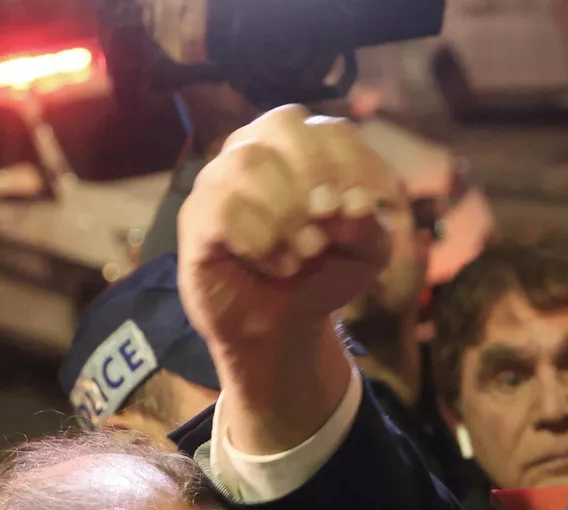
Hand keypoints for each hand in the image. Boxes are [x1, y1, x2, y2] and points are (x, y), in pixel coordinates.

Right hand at [178, 105, 401, 452]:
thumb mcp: (365, 255)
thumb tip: (356, 204)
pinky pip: (222, 207)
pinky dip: (260, 240)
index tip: (363, 214)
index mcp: (305, 147)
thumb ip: (371, 226)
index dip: (354, 169)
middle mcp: (258, 148)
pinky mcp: (196, 216)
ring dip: (287, 213)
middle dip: (316, 178)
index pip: (332, 130)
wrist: (281, 327)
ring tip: (305, 254)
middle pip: (284, 125)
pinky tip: (277, 266)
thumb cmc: (323, 273)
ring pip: (248, 162)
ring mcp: (220, 179)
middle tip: (328, 231)